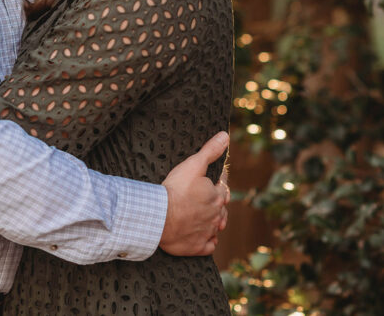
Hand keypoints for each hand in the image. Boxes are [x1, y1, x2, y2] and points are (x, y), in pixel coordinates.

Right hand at [158, 131, 229, 255]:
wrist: (159, 217)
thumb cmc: (175, 190)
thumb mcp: (193, 165)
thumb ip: (210, 151)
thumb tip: (225, 136)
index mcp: (216, 196)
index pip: (223, 186)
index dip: (219, 180)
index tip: (216, 178)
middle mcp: (216, 215)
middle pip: (222, 208)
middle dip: (218, 202)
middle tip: (211, 199)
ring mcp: (207, 232)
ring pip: (216, 226)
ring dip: (214, 221)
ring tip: (210, 218)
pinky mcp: (197, 247)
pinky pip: (208, 245)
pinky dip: (208, 241)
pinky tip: (204, 237)